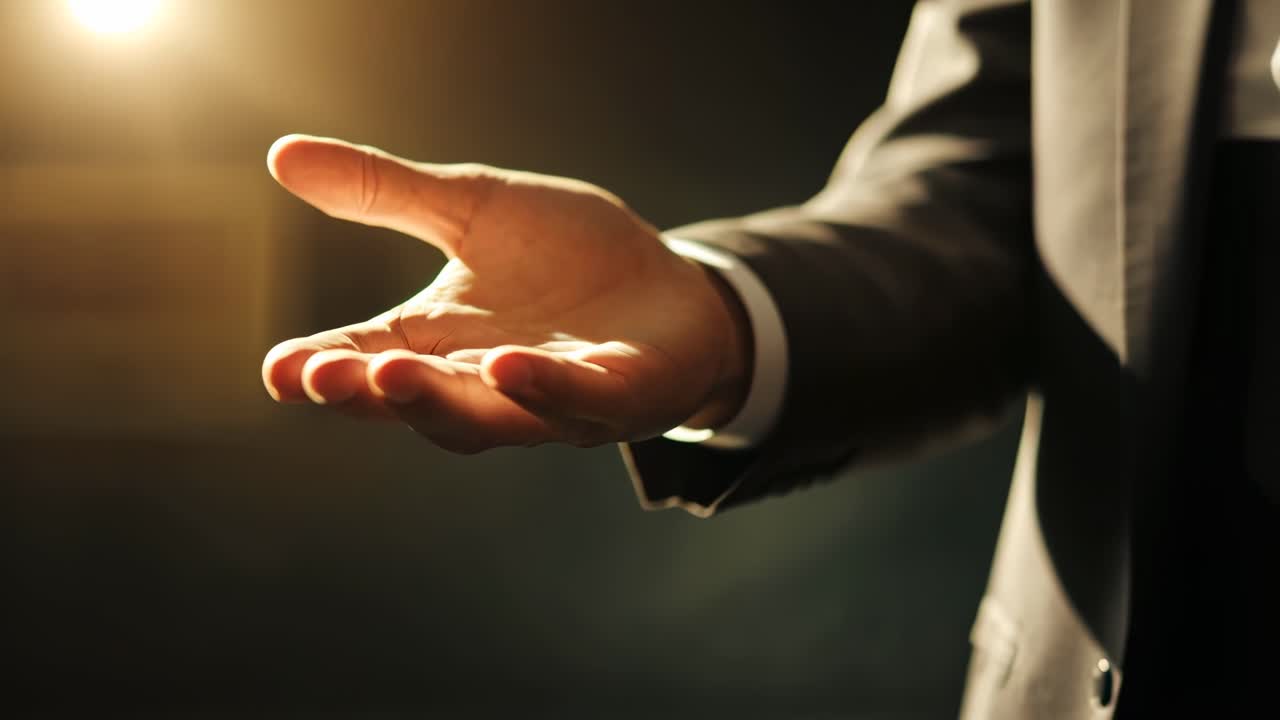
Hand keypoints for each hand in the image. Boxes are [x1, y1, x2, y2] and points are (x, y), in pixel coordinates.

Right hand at [261, 135, 751, 452]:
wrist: (668, 287)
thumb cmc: (564, 257)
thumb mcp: (472, 209)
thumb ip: (388, 194)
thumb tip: (282, 156)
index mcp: (441, 343)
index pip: (368, 364)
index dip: (322, 372)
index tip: (276, 372)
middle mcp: (488, 384)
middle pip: (423, 401)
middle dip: (374, 393)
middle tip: (322, 377)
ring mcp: (556, 399)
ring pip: (492, 417)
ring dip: (442, 401)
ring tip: (397, 374)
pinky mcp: (623, 393)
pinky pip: (580, 400)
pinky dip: (544, 388)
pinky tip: (507, 365)